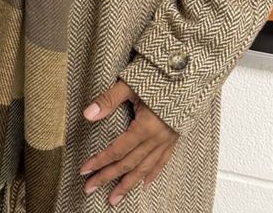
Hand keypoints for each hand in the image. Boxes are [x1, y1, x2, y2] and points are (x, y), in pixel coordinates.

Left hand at [79, 80, 177, 205]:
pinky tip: (144, 184)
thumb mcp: (129, 84)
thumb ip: (108, 100)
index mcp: (145, 127)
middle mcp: (157, 138)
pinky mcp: (174, 138)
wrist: (187, 74)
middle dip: (109, 177)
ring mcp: (167, 140)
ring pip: (145, 168)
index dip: (100, 161)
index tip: (85, 170)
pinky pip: (163, 161)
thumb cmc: (157, 76)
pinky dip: (152, 174)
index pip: (118, 150)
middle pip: (129, 163)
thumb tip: (88, 114)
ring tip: (115, 198)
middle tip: (90, 187)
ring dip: (128, 184)